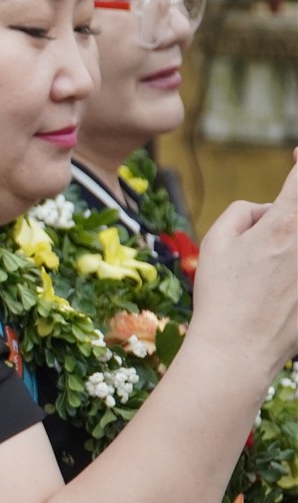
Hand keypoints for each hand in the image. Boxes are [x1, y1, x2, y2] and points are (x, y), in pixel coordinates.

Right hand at [186, 161, 297, 371]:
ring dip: (285, 240)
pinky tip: (276, 286)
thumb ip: (242, 213)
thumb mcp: (215, 242)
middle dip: (287, 213)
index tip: (297, 153)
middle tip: (271, 228)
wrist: (238, 349)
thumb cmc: (221, 296)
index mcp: (282, 224)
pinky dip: (289, 266)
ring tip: (265, 266)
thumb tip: (266, 210)